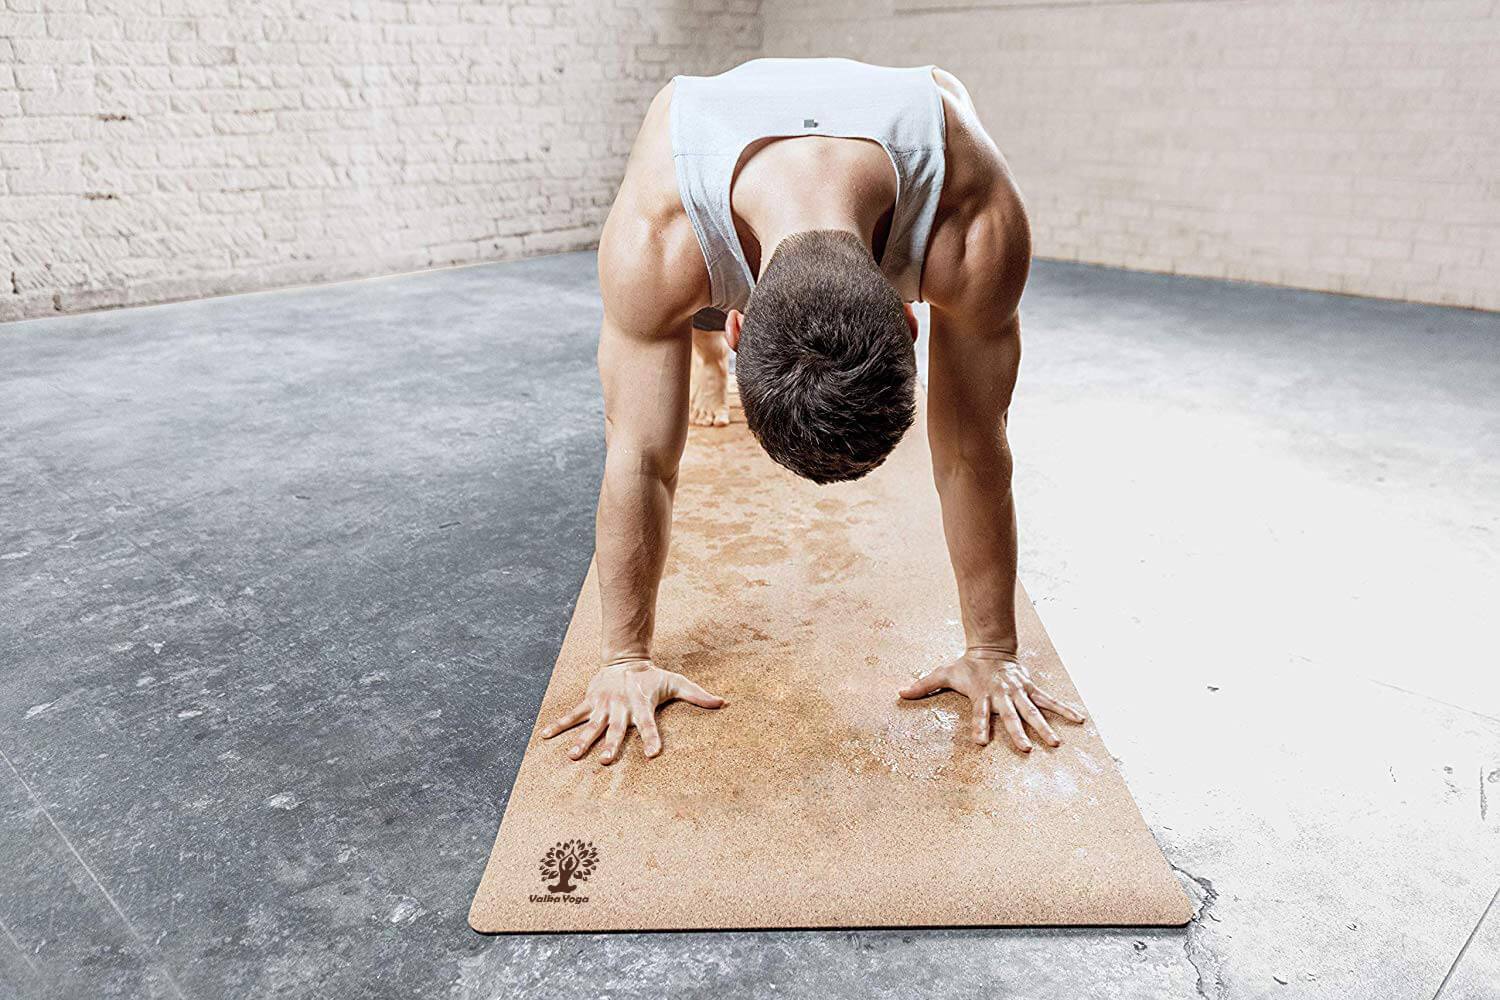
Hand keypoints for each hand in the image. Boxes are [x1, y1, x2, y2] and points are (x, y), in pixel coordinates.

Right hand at [539, 659, 726, 764]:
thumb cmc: (653, 678)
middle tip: (606, 762)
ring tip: (572, 756)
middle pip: (616, 729)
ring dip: (582, 740)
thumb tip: (724, 703)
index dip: (652, 739)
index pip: (649, 725)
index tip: (653, 754)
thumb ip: (698, 696)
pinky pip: (572, 714)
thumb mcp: (677, 683)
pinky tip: (545, 737)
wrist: (625, 659)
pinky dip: (559, 725)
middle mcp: (621, 707)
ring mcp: (603, 705)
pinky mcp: (590, 701)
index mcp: (642, 705)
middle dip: (611, 745)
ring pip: (591, 725)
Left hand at [898, 650, 1085, 752]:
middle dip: (1018, 731)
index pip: (979, 713)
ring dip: (1045, 726)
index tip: (981, 743)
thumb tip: (899, 692)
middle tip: (1026, 749)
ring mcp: (1019, 691)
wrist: (991, 647)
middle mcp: (1002, 695)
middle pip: (1010, 715)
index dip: (979, 726)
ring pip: (1033, 710)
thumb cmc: (966, 666)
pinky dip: (1064, 710)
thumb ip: (923, 685)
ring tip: (1056, 742)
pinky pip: (1049, 700)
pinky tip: (1079, 720)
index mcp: (981, 694)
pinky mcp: (1031, 688)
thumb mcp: (943, 673)